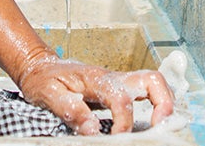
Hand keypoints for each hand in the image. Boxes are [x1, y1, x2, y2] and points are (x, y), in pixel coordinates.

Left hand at [17, 55, 174, 134]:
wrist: (40, 66)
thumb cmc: (43, 80)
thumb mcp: (48, 95)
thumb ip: (70, 110)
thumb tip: (92, 129)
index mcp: (97, 80)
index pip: (121, 98)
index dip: (125, 121)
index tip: (118, 139)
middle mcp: (113, 78)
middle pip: (152, 80)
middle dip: (164, 103)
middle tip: (160, 127)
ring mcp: (119, 82)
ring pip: (154, 84)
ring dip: (165, 103)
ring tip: (161, 127)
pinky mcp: (120, 89)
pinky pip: (147, 92)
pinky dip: (157, 104)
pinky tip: (153, 122)